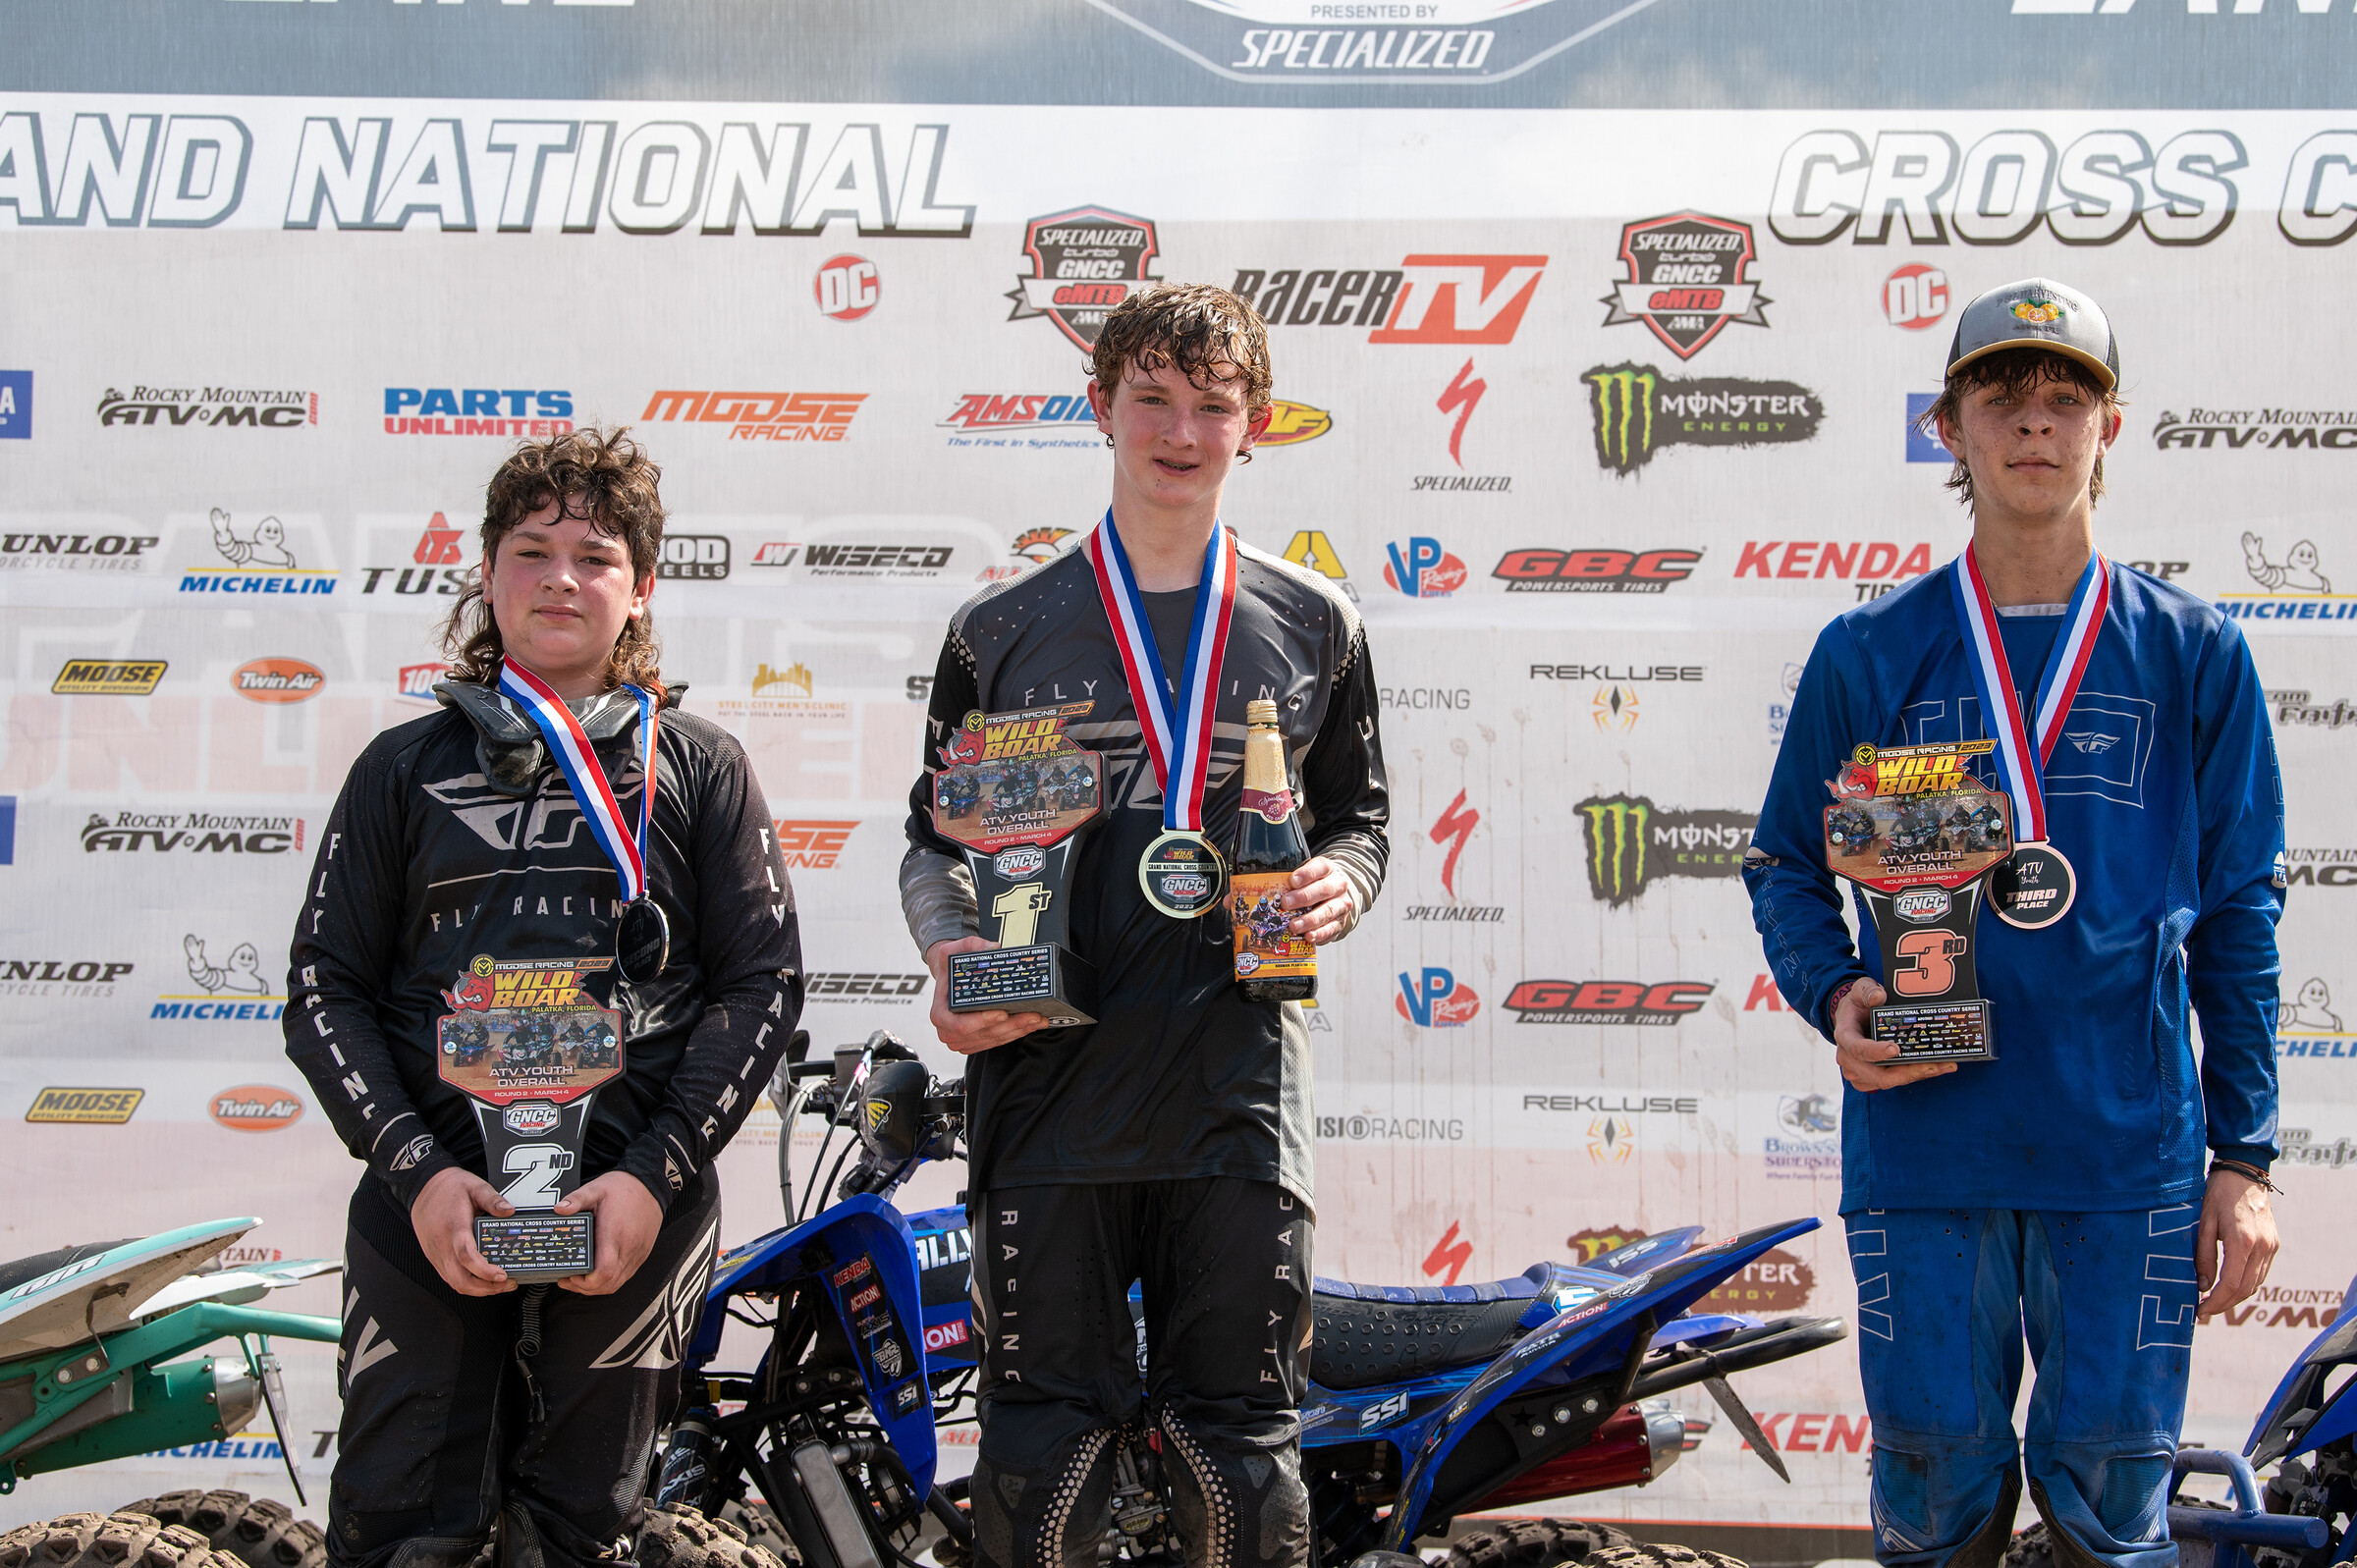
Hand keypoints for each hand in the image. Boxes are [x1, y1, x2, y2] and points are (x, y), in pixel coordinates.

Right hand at [410, 1166, 515, 1296]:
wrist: (422, 1187)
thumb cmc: (449, 1187)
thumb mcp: (475, 1186)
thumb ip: (493, 1199)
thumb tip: (509, 1211)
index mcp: (454, 1228)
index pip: (466, 1256)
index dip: (484, 1270)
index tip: (502, 1275)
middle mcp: (442, 1245)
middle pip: (460, 1279)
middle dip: (485, 1288)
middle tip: (508, 1283)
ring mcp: (436, 1254)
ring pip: (455, 1283)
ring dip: (478, 1289)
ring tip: (500, 1284)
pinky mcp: (434, 1257)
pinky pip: (450, 1278)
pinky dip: (467, 1284)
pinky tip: (483, 1279)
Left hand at [555, 1172, 665, 1295]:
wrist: (650, 1185)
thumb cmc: (625, 1188)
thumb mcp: (596, 1189)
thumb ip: (576, 1199)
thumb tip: (559, 1209)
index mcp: (614, 1235)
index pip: (604, 1272)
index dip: (586, 1282)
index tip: (571, 1276)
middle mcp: (628, 1248)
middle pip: (608, 1284)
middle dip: (586, 1288)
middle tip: (570, 1279)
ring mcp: (637, 1254)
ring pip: (617, 1284)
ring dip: (597, 1287)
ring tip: (581, 1279)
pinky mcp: (641, 1254)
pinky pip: (625, 1276)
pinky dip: (610, 1281)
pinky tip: (598, 1273)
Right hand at [926, 937, 1056, 1056]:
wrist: (948, 976)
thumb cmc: (949, 967)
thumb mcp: (955, 949)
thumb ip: (972, 945)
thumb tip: (993, 947)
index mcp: (941, 1013)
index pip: (960, 1025)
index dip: (983, 1021)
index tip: (1002, 1013)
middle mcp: (948, 1030)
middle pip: (984, 1034)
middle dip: (1012, 1025)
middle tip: (1032, 1015)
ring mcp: (962, 1039)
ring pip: (994, 1039)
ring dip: (1018, 1030)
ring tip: (1036, 1019)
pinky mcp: (975, 1041)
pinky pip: (996, 1041)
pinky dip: (1014, 1033)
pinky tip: (1029, 1024)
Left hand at [1281, 856, 1357, 945]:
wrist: (1335, 896)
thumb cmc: (1314, 885)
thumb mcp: (1306, 877)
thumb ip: (1293, 881)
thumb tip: (1271, 890)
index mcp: (1328, 869)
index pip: (1320, 867)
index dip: (1307, 874)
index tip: (1293, 881)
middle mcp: (1338, 885)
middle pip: (1323, 889)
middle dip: (1303, 897)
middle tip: (1286, 903)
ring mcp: (1342, 904)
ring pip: (1328, 911)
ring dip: (1309, 920)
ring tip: (1294, 925)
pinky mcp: (1341, 922)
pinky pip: (1331, 928)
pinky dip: (1319, 933)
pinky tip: (1308, 936)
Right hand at [1830, 979, 1957, 1091]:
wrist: (1852, 1017)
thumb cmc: (1857, 1005)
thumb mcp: (1860, 990)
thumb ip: (1868, 990)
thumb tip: (1878, 996)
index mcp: (1845, 1036)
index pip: (1857, 1049)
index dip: (1876, 1052)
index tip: (1896, 1049)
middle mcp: (1848, 1058)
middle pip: (1877, 1076)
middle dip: (1907, 1072)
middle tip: (1932, 1064)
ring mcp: (1858, 1072)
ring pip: (1886, 1083)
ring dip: (1914, 1076)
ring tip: (1940, 1066)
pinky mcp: (1868, 1079)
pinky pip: (1890, 1084)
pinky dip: (1912, 1078)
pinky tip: (1931, 1069)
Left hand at [2196, 1167, 2277, 1322]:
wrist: (2244, 1173)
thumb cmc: (2218, 1194)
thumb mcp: (2203, 1223)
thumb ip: (2203, 1256)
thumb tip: (2203, 1286)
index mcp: (2242, 1241)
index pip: (2230, 1284)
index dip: (2216, 1302)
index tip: (2200, 1311)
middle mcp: (2262, 1247)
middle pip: (2245, 1289)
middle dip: (2224, 1304)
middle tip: (2204, 1312)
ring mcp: (2271, 1247)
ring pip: (2255, 1284)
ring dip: (2236, 1297)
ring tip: (2214, 1302)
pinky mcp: (2274, 1244)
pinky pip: (2261, 1273)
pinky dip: (2246, 1284)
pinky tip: (2229, 1287)